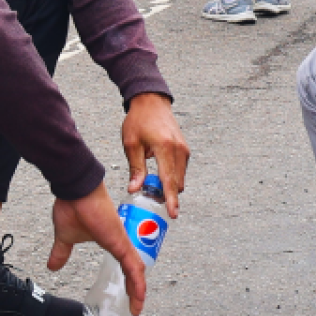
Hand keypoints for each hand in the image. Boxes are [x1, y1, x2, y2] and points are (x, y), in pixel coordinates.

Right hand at [47, 182, 145, 315]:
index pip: (124, 265)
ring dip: (137, 289)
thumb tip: (52, 266)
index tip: (127, 298)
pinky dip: (137, 281)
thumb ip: (62, 252)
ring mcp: (122, 242)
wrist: (76, 188)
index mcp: (111, 242)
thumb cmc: (73, 206)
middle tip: (135, 307)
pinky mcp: (120, 241)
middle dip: (135, 290)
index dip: (128, 281)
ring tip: (137, 306)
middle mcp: (120, 242)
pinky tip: (139, 294)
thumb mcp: (65, 237)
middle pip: (133, 270)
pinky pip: (133, 265)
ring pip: (136, 270)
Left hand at [122, 92, 188, 217]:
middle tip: (154, 203)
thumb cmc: (138, 120)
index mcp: (164, 147)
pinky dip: (172, 177)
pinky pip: (180, 170)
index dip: (171, 199)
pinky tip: (159, 176)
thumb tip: (134, 189)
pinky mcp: (184, 149)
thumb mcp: (131, 144)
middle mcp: (178, 149)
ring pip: (180, 177)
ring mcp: (184, 149)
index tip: (173, 213)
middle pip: (177, 182)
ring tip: (153, 189)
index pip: (169, 179)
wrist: (151, 102)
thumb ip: (136, 168)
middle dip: (168, 195)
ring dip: (169, 186)